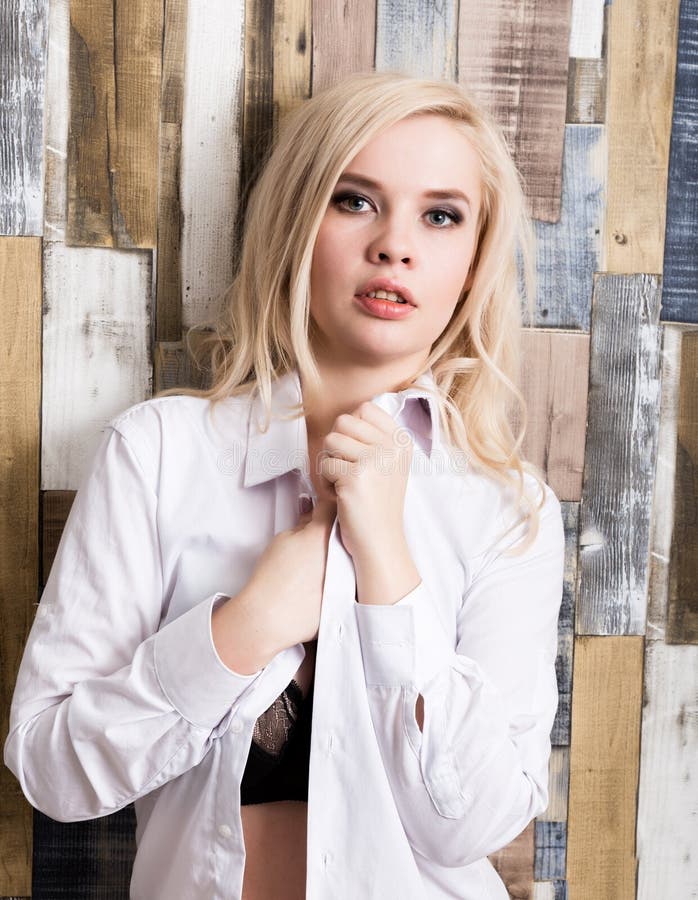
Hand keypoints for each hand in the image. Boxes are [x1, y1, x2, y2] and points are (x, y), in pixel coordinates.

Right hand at [242, 497, 336, 648]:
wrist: (269, 617)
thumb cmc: (272, 580)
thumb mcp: (284, 539)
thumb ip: (303, 523)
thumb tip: (311, 516)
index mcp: (325, 534)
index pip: (333, 505)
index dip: (324, 503)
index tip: (320, 507)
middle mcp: (343, 552)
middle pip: (345, 530)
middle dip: (333, 528)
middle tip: (315, 535)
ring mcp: (350, 574)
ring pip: (349, 554)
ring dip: (339, 551)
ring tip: (316, 562)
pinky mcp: (349, 595)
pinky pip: (349, 577)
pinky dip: (338, 575)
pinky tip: (319, 580)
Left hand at [317, 401, 412, 564]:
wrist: (380, 540)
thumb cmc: (377, 503)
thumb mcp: (388, 464)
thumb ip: (374, 437)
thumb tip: (349, 415)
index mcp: (401, 441)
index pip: (366, 408)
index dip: (351, 429)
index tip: (357, 453)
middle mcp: (392, 447)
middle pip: (343, 421)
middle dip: (336, 446)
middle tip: (347, 470)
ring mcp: (376, 460)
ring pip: (330, 441)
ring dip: (330, 463)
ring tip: (344, 483)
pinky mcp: (356, 476)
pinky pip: (324, 465)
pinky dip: (326, 482)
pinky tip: (342, 496)